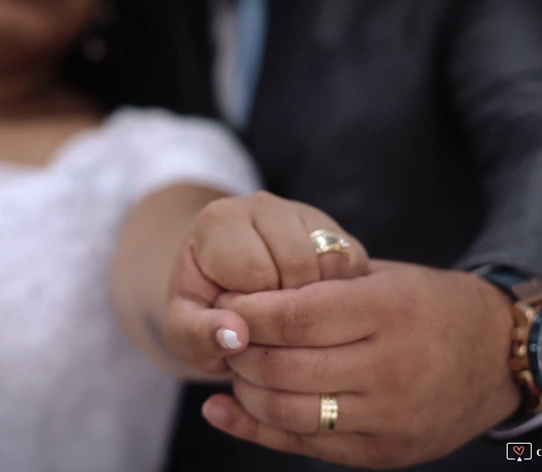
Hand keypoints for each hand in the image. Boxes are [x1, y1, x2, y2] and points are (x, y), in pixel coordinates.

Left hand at [164, 191, 367, 373]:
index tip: (242, 326)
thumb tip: (236, 335)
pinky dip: (341, 300)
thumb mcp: (186, 331)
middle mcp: (263, 205)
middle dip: (288, 310)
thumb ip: (198, 334)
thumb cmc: (202, 313)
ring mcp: (305, 215)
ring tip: (288, 323)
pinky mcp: (338, 236)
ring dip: (318, 306)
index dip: (253, 313)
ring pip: (332, 265)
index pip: (254, 270)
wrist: (223, 291)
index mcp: (219, 220)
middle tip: (269, 331)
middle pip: (298, 264)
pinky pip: (355, 269)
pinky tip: (315, 315)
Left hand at [201, 260, 521, 467]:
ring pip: (287, 411)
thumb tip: (248, 300)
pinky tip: (227, 410)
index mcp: (387, 311)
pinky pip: (306, 445)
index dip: (247, 313)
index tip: (223, 305)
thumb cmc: (431, 306)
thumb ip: (323, 286)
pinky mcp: (385, 452)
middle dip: (239, 352)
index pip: (294, 317)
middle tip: (224, 337)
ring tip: (234, 369)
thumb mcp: (385, 278)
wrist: (501, 356)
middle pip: (283, 367)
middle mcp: (389, 367)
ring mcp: (389, 417)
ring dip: (245, 390)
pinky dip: (257, 428)